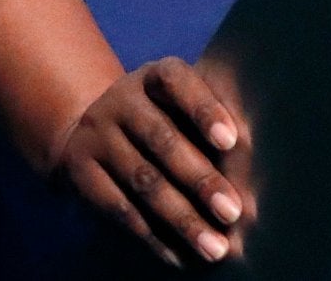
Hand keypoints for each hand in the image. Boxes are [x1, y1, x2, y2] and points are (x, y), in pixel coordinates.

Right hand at [52, 58, 246, 267]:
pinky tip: (179, 255)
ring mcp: (96, 136)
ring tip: (213, 246)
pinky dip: (152, 236)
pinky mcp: (79, 173)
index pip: (179, 83)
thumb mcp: (179, 102)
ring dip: (181, 218)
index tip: (232, 141)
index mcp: (155, 75)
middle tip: (233, 212)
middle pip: (162, 139)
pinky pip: (119, 209)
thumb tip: (251, 162)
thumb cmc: (161, 114)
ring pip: (142, 181)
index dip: (204, 110)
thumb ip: (210, 121)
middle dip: (200, 179)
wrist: (86, 128)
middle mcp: (122, 100)